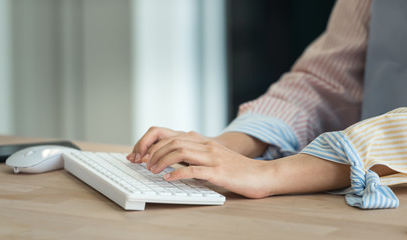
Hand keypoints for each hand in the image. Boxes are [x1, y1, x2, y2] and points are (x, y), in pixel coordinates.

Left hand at [128, 127, 273, 197]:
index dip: (154, 144)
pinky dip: (177, 173)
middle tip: (144, 164)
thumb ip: (198, 157)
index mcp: (205, 143)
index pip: (173, 136)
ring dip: (162, 161)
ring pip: (180, 152)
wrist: (262, 175)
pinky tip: (168, 178)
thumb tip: (175, 162)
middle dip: (154, 152)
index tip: (143, 155)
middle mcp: (208, 146)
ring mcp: (213, 158)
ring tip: (153, 170)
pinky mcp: (218, 172)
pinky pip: (193, 170)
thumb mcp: (215, 158)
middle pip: (173, 142)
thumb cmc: (238, 170)